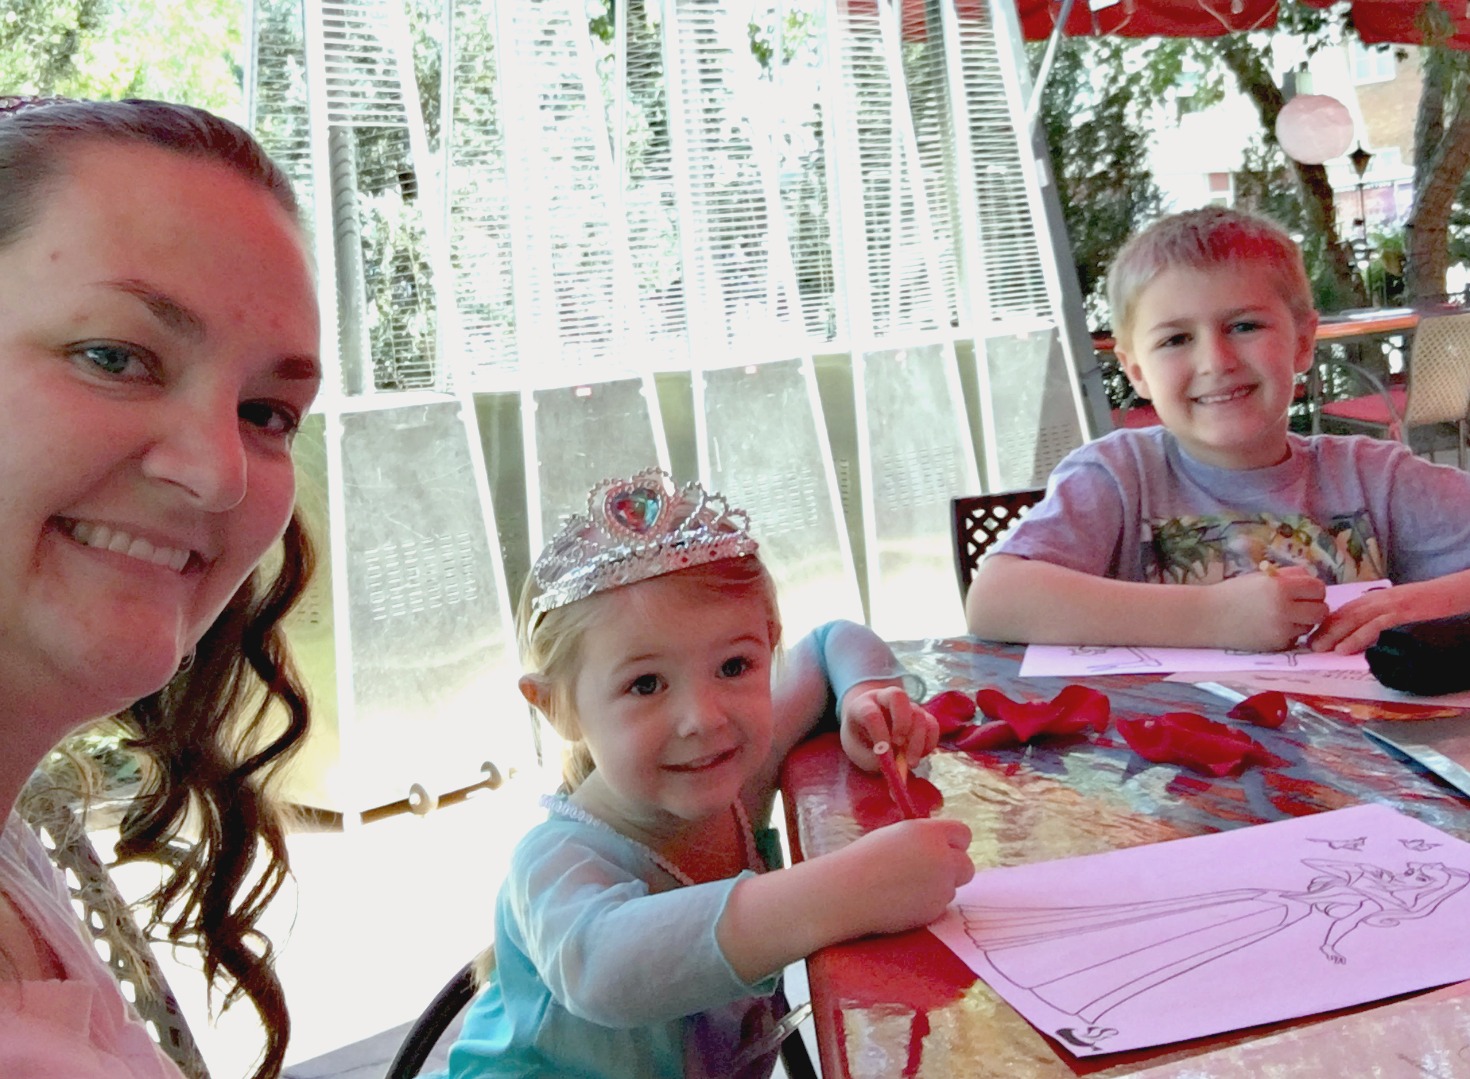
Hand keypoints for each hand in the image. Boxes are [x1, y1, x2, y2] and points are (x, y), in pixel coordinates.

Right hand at [835, 819, 974, 933]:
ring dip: (937, 888)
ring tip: (905, 887)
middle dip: (953, 869)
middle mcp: (943, 859)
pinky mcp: (934, 911)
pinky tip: (902, 902)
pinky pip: (939, 906)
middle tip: (929, 872)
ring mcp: (941, 888)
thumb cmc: (864, 858)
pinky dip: (926, 905)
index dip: (953, 843)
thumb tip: (939, 848)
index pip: (963, 834)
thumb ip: (924, 839)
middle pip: (967, 865)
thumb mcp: (897, 835)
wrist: (848, 892)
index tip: (941, 848)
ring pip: (952, 888)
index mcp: (930, 833)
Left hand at [840, 684, 938, 773]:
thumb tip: (898, 769)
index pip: (871, 713)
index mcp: (862, 706)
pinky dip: (930, 742)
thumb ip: (876, 761)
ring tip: (909, 763)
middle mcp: (885, 700)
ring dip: (917, 741)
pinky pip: (932, 724)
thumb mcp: (860, 754)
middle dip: (901, 722)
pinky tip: (921, 756)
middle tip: (898, 745)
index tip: (883, 753)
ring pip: (919, 713)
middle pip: (898, 696)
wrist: (868, 733)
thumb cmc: (861, 744)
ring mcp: (906, 705)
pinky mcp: (922, 716)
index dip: (878, 733)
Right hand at [1210, 567, 1327, 650]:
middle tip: (1299, 607)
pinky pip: (1295, 639)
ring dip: (1302, 622)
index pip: (1318, 588)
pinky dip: (1289, 634)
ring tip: (1282, 618)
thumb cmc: (1232, 593)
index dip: (1313, 590)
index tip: (1303, 592)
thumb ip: (1288, 576)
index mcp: (1280, 586)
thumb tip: (1311, 581)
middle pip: (1321, 610)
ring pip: (1310, 626)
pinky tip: (1272, 628)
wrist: (1206, 617)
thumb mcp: (1259, 577)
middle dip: (1313, 607)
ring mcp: (1281, 629)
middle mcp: (1284, 608)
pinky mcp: (1276, 645)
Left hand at [1310, 580, 1460, 653]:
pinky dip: (1357, 638)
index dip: (1326, 624)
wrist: (1453, 592)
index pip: (1344, 610)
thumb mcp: (1397, 609)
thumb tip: (1360, 634)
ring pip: (1354, 619)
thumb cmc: (1427, 604)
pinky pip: (1374, 626)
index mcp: (1375, 598)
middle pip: (1344, 614)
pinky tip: (1344, 649)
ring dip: (1334, 635)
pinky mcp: (1401, 612)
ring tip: (1319, 649)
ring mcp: (1389, 604)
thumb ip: (1378, 617)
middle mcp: (1377, 598)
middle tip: (1309, 646)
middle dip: (1324, 630)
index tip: (1312, 637)